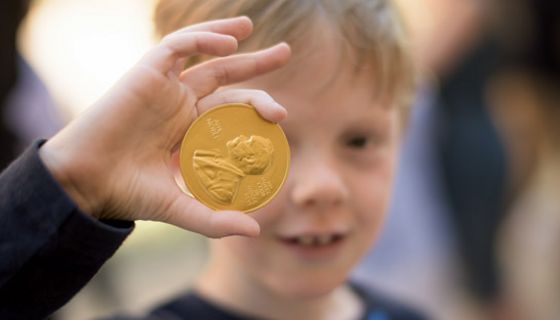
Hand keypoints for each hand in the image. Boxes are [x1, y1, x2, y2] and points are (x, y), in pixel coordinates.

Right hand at [39, 17, 290, 237]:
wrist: (87, 183)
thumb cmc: (129, 194)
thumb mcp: (181, 207)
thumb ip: (216, 219)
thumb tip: (255, 231)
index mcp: (190, 129)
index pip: (231, 108)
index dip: (257, 107)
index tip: (282, 117)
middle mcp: (179, 103)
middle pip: (224, 75)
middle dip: (255, 62)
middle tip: (285, 52)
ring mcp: (164, 87)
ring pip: (202, 52)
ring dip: (227, 36)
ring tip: (251, 27)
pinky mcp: (146, 73)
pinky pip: (177, 47)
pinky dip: (202, 39)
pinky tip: (230, 44)